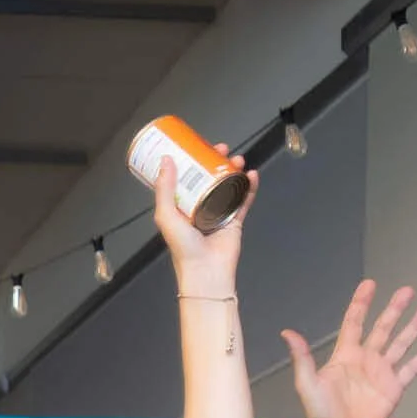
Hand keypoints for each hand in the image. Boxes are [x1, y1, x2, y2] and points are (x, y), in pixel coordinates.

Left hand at [150, 145, 257, 297]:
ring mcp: (218, 214)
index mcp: (181, 208)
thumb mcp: (166, 215)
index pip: (187, 178)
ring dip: (234, 171)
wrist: (206, 271)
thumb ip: (165, 189)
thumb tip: (165, 161)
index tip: (198, 147)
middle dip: (217, 161)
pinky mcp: (235, 221)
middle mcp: (200, 209)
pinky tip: (252, 175)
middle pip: (210, 178)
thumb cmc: (183, 249)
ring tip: (237, 159)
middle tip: (221, 149)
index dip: (193, 162)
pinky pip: (244, 200)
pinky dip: (249, 187)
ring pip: (229, 186)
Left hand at [284, 281, 416, 417]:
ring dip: (414, 327)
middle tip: (407, 290)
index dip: (361, 303)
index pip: (354, 322)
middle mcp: (365, 359)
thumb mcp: (307, 384)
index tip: (370, 284)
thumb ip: (302, 358)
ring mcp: (381, 373)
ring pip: (401, 344)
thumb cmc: (318, 413)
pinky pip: (412, 368)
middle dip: (394, 309)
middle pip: (383, 328)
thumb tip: (287, 333)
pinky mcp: (394, 388)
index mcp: (344, 355)